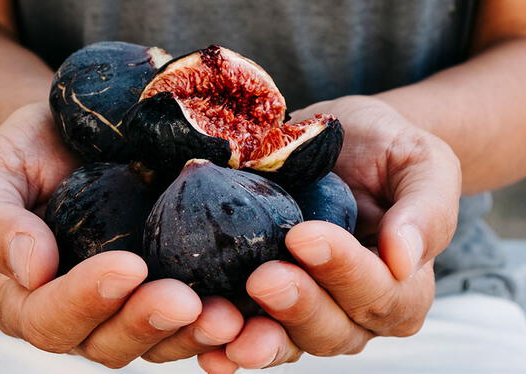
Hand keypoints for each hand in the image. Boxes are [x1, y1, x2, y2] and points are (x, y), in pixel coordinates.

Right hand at [0, 102, 243, 367]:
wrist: (72, 136)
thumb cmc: (27, 153)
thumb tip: (30, 270)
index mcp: (25, 296)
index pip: (48, 317)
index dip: (86, 300)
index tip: (126, 266)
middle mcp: (78, 313)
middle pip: (106, 342)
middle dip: (146, 324)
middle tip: (184, 300)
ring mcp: (126, 307)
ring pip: (156, 343)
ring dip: (191, 335)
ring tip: (227, 314)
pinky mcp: (166, 288)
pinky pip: (191, 322)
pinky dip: (217, 325)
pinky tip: (247, 312)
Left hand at [198, 95, 460, 371]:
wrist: (346, 143)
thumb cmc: (389, 152)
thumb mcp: (423, 164)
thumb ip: (426, 211)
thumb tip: (405, 260)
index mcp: (403, 287)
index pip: (379, 292)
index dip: (343, 270)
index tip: (305, 236)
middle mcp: (356, 312)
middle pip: (331, 328)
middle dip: (296, 306)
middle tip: (263, 278)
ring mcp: (309, 313)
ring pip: (288, 342)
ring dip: (256, 337)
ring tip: (223, 322)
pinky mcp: (268, 306)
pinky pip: (250, 333)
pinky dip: (226, 343)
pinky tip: (205, 343)